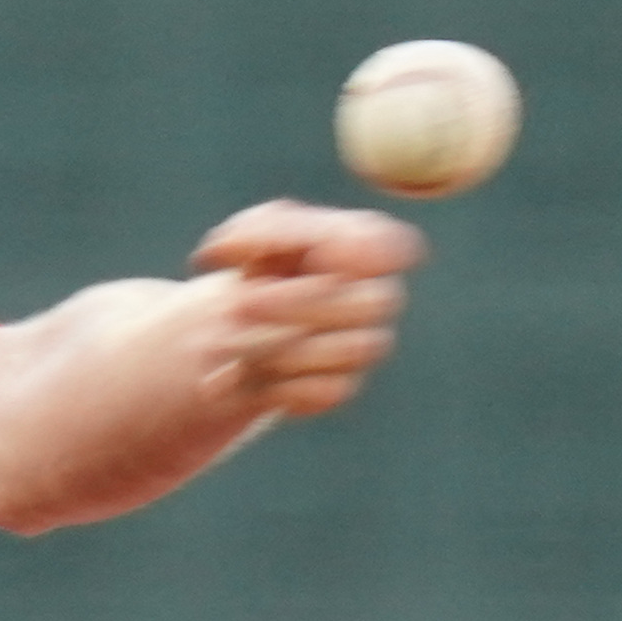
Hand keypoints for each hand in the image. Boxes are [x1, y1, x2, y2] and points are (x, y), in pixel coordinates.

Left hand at [191, 200, 425, 418]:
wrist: (243, 318)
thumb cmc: (266, 260)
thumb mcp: (259, 229)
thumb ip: (256, 231)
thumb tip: (225, 250)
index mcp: (368, 246)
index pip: (397, 247)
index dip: (370, 253)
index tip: (323, 255)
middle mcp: (377, 297)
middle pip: (366, 304)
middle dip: (295, 305)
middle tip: (239, 306)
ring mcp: (365, 345)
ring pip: (346, 352)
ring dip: (276, 347)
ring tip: (224, 342)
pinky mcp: (340, 387)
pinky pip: (322, 391)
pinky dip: (272, 382)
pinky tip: (237, 374)